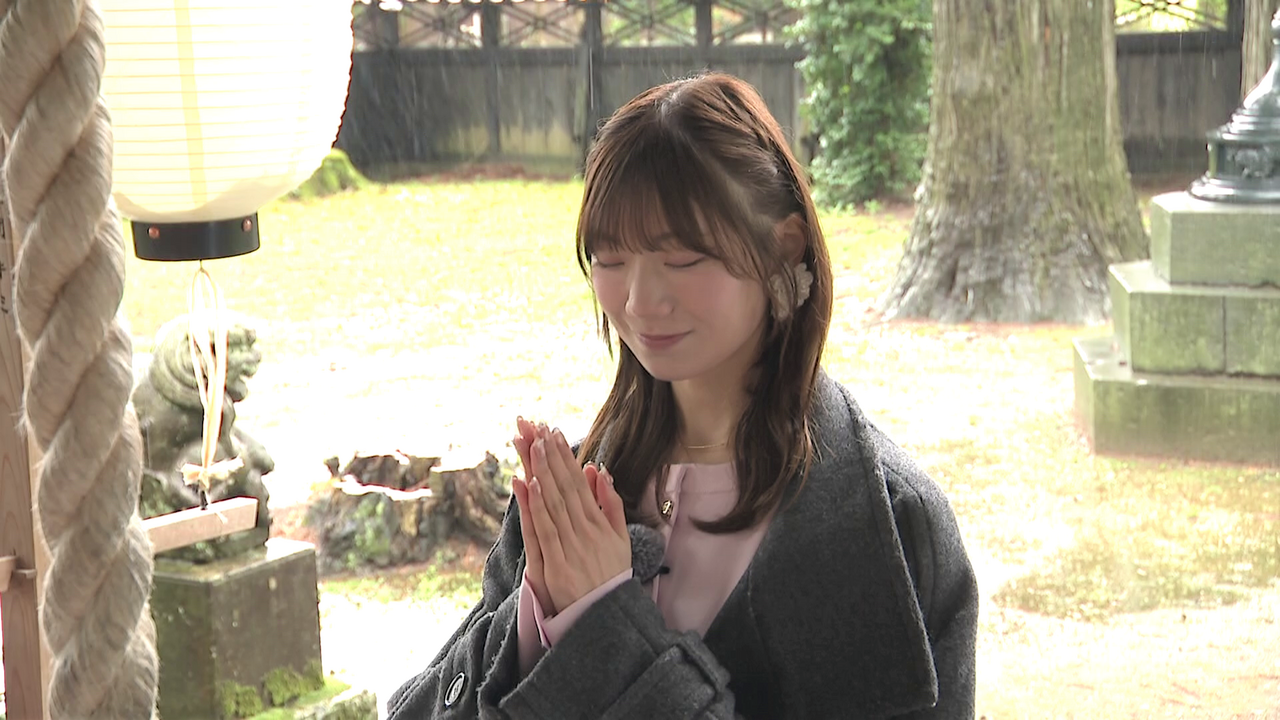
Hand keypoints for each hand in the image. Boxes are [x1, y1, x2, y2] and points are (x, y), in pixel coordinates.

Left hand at [512, 422, 628, 615]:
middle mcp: (585, 532)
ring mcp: (569, 549)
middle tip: (538, 429)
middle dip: (551, 457)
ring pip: (552, 504)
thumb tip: (600, 470)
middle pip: (563, 488)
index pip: (578, 483)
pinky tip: (527, 484)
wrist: (606, 616)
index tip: (554, 433)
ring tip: (531, 446)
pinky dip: (535, 507)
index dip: (566, 457)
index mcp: (600, 523)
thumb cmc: (611, 575)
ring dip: (541, 473)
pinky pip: (542, 531)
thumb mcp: (620, 538)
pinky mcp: (554, 566)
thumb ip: (612, 504)